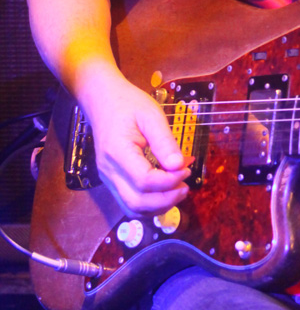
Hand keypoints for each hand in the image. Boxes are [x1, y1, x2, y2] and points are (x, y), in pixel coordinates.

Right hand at [82, 72, 191, 215]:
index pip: (144, 181)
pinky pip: (129, 202)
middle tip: (186, 186)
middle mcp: (109, 171)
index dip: (169, 181)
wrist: (102, 100)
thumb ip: (165, 141)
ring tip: (178, 190)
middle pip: (136, 202)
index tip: (186, 169)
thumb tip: (179, 165)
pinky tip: (165, 192)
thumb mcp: (151, 115)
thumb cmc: (128, 104)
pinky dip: (149, 204)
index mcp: (117, 153)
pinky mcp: (111, 181)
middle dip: (166, 200)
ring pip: (132, 208)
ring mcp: (108, 178)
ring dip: (158, 206)